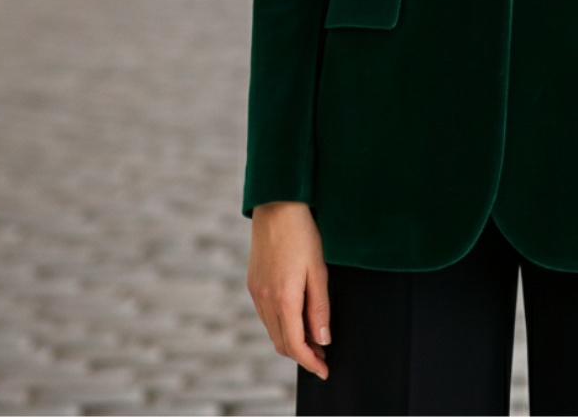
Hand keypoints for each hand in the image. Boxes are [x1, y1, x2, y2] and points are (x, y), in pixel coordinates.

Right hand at [248, 201, 330, 378]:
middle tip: (323, 356)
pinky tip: (296, 319)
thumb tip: (323, 339)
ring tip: (313, 339)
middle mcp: (264, 300)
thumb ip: (320, 307)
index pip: (295, 344)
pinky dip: (281, 325)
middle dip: (302, 354)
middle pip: (282, 342)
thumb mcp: (319, 270)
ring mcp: (256, 292)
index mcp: (283, 298)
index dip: (311, 362)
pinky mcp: (253, 284)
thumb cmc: (303, 234)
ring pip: (273, 331)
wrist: (277, 206)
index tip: (324, 370)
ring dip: (291, 340)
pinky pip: (266, 316)